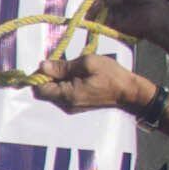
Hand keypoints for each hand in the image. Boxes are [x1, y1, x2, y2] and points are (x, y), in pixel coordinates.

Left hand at [30, 48, 156, 118]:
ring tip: (73, 68)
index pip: (39, 89)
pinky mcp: (77, 105)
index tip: (49, 63)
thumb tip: (42, 66)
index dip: (39, 75)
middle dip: (48, 75)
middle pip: (45, 91)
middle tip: (62, 63)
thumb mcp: (87, 63)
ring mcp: (71, 107)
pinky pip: (63, 93)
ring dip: (58, 78)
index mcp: (67, 96)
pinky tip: (78, 75)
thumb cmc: (111, 76)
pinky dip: (65, 83)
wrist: (129, 92)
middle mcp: (66, 105)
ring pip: (54, 91)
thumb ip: (62, 66)